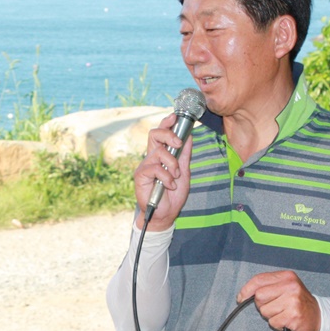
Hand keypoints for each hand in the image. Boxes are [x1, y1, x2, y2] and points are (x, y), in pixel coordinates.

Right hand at [134, 112, 192, 230]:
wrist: (165, 214)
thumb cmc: (173, 194)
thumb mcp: (184, 172)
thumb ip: (185, 155)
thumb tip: (189, 136)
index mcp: (161, 155)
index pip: (160, 133)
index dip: (166, 123)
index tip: (175, 116)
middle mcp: (151, 157)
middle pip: (154, 134)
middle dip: (168, 135)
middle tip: (178, 144)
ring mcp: (145, 166)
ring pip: (159, 152)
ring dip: (172, 164)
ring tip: (175, 177)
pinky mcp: (140, 176)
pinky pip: (155, 168)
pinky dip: (166, 177)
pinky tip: (169, 186)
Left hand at [238, 270, 320, 330]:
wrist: (318, 315)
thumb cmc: (296, 301)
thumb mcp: (285, 287)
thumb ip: (266, 286)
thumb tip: (242, 296)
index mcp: (286, 276)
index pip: (259, 279)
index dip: (246, 289)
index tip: (241, 298)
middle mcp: (291, 286)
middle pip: (259, 296)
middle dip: (262, 305)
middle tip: (275, 306)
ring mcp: (293, 301)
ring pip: (265, 311)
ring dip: (271, 316)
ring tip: (283, 313)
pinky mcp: (293, 315)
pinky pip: (273, 322)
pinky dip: (277, 324)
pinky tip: (287, 320)